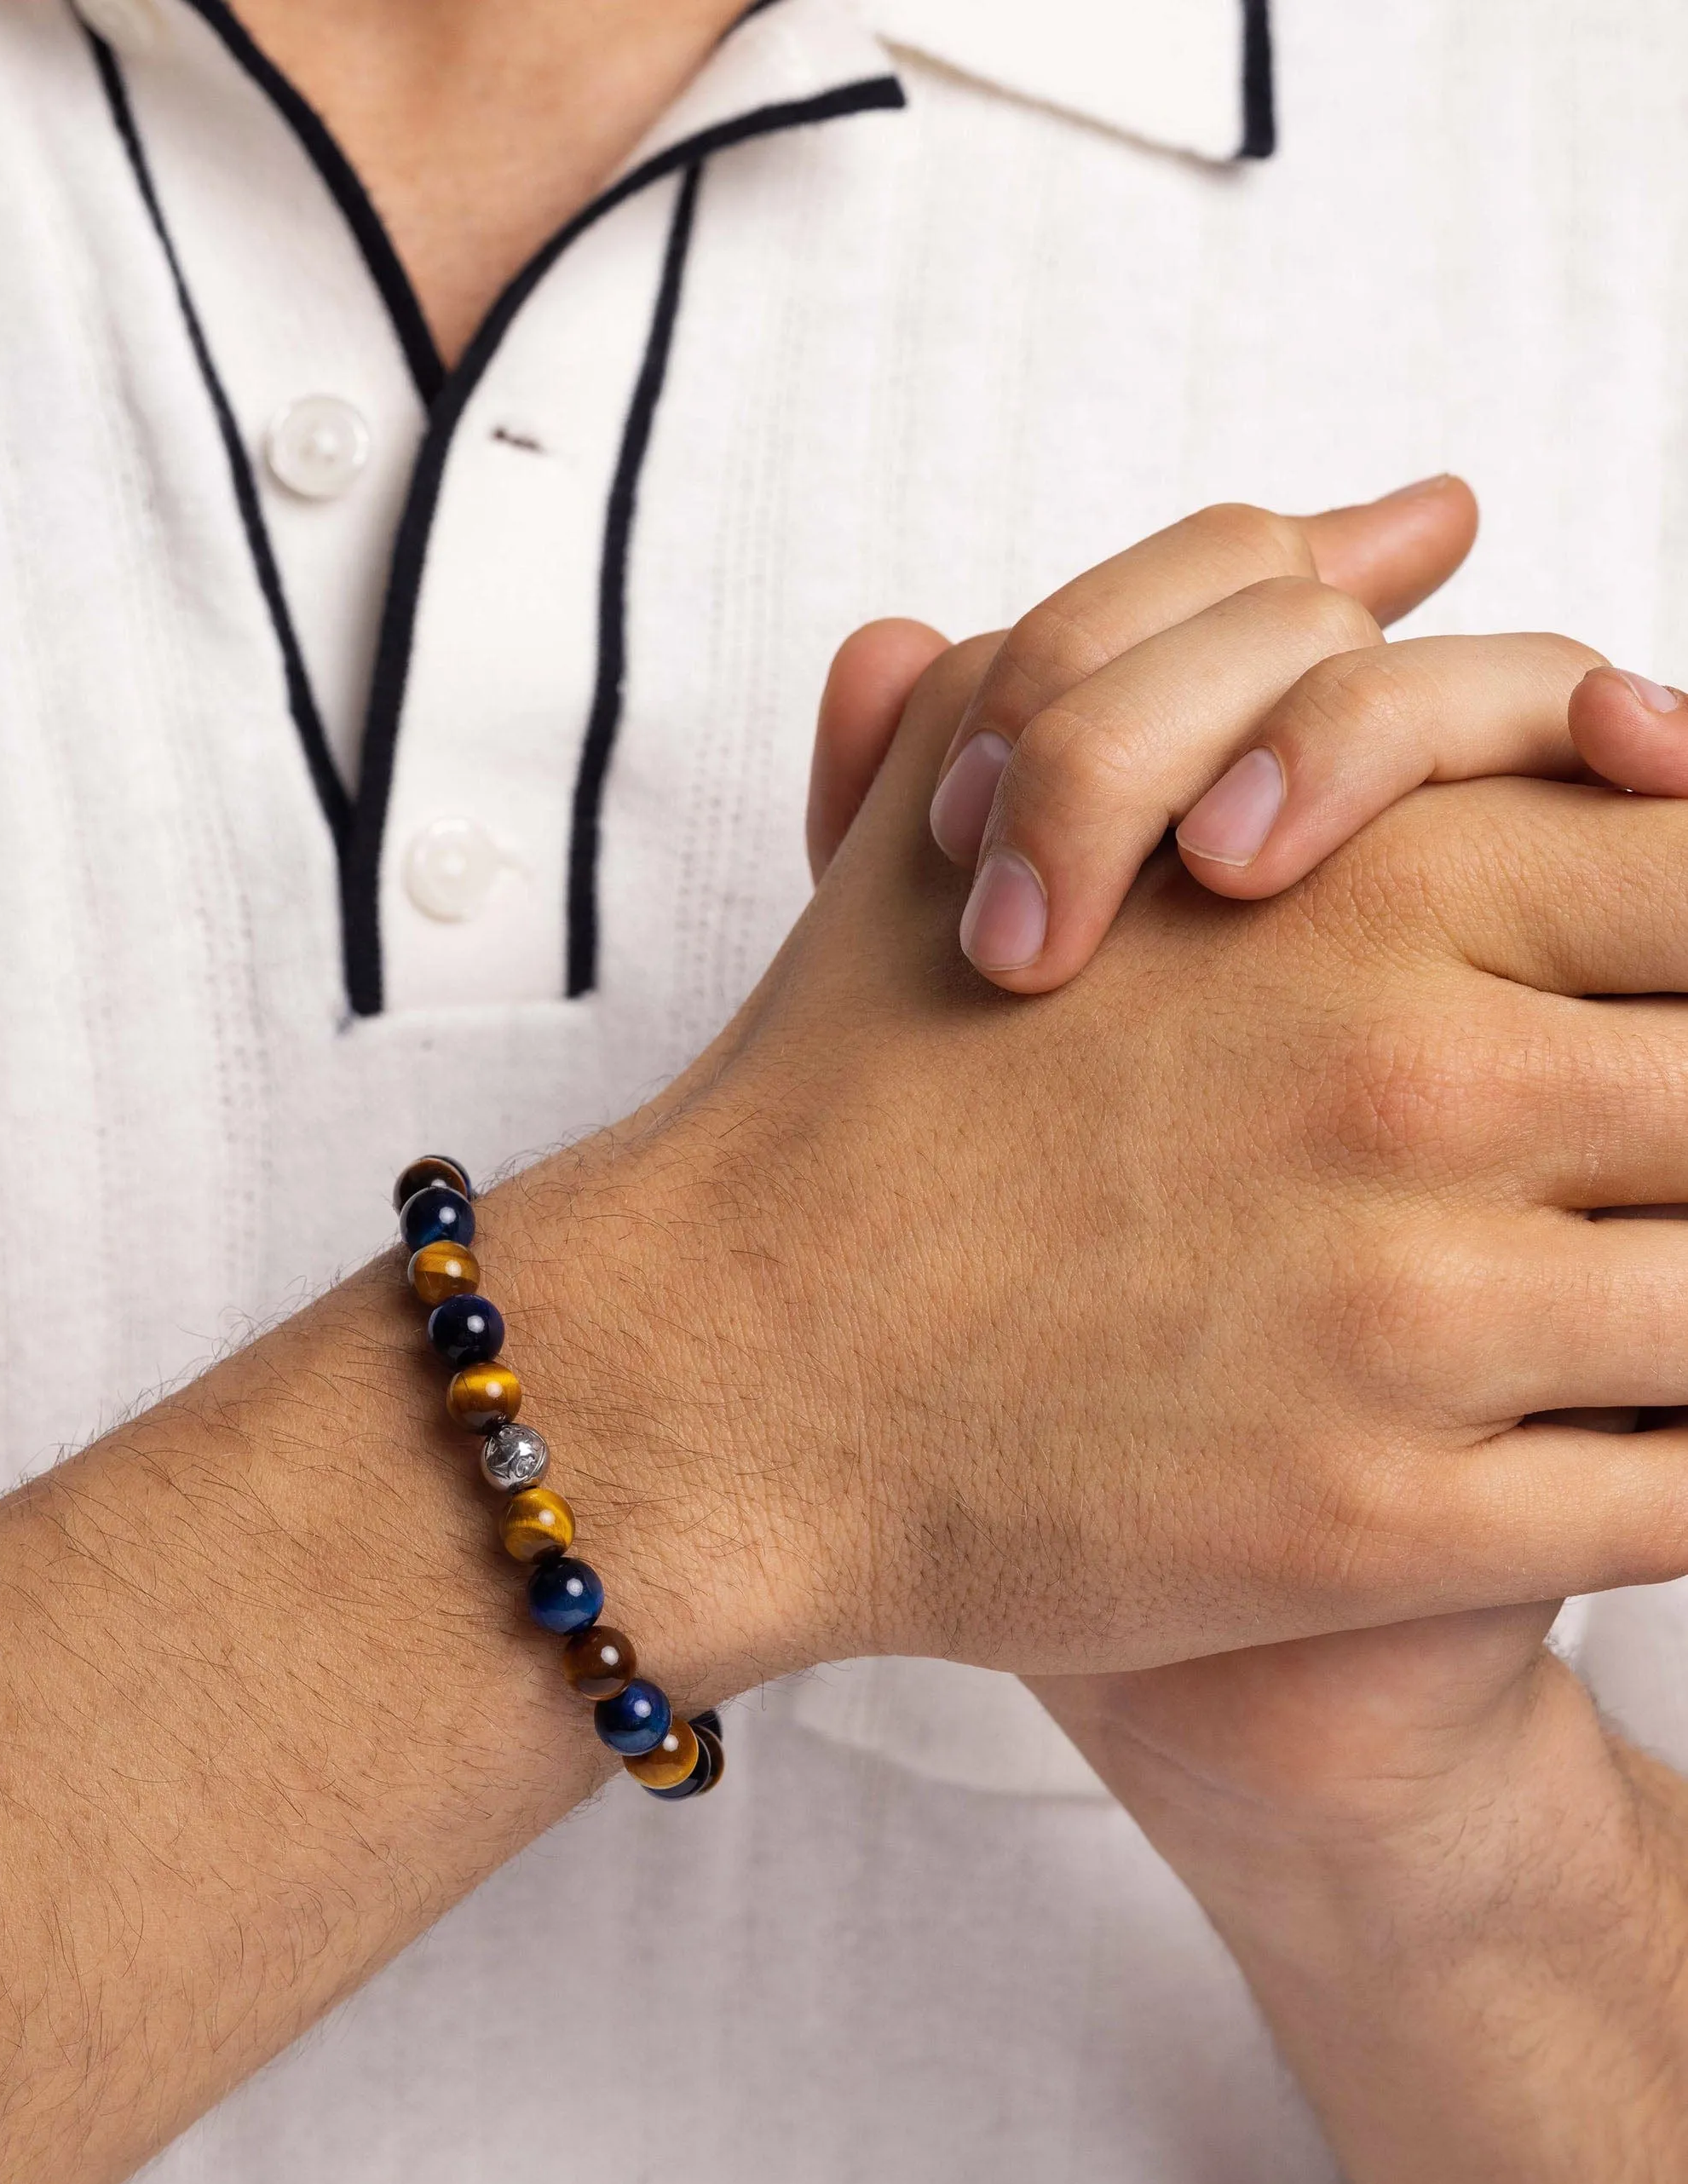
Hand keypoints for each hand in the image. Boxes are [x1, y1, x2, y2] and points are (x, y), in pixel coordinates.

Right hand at [656, 535, 1687, 1682]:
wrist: (732, 1376)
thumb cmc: (862, 1084)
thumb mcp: (1001, 782)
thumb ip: (1209, 622)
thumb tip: (1427, 516)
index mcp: (1370, 886)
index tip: (1656, 1002)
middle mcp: (1419, 1083)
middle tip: (1651, 1154)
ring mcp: (1410, 1316)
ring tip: (1641, 1294)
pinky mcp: (1387, 1527)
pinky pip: (1682, 1500)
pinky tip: (1637, 1442)